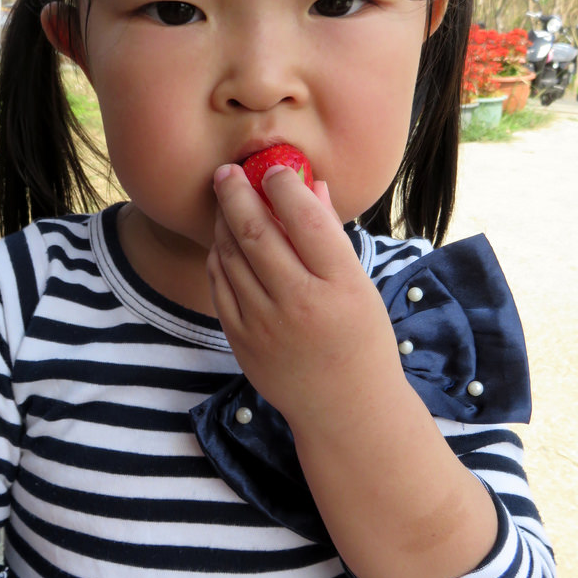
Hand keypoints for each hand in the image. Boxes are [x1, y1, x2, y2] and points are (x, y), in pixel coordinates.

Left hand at [207, 162, 402, 426]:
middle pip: (256, 232)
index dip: (283, 185)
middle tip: (227, 171)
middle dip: (236, 194)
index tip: (273, 169)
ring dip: (222, 222)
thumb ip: (330, 235)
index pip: (305, 219)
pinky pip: (219, 285)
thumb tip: (308, 183)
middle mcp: (299, 302)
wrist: (344, 408)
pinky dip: (217, 257)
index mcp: (339, 285)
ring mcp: (264, 324)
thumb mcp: (360, 285)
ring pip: (230, 256)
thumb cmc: (360, 339)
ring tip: (224, 202)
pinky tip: (223, 242)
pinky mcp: (240, 340)